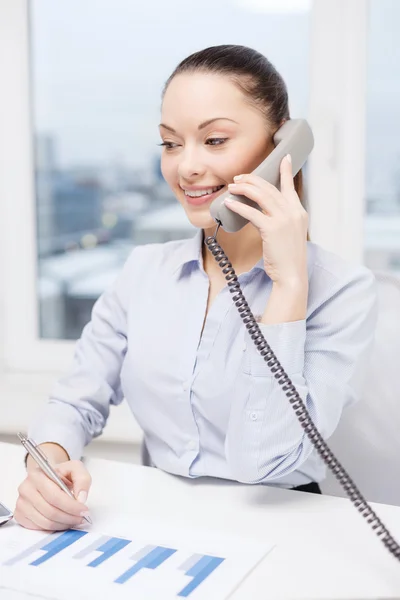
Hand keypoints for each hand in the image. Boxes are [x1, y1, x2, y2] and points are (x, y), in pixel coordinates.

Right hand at [15, 460, 91, 530]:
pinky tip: (62, 521)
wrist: (48, 477)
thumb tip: (80, 498)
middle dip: (69, 517)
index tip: (83, 510)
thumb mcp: (75, 469)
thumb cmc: (60, 474)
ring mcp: (21, 503)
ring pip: (45, 522)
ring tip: (74, 520)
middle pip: (50, 511)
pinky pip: (38, 527)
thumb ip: (82, 480)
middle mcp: (26, 488)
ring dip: (63, 524)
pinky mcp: (20, 515)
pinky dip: (53, 527)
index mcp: (38, 474)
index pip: (54, 496)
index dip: (71, 506)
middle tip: (81, 518)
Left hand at [225, 154, 307, 285]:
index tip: (284, 158)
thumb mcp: (288, 235)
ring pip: (261, 195)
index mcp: (299, 212)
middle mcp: (293, 212)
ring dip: (244, 189)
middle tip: (239, 178)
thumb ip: (280, 221)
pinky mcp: (272, 229)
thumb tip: (262, 214)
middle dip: (252, 179)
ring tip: (232, 187)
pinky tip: (229, 203)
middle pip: (270, 188)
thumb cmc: (287, 259)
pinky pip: (252, 212)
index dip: (286, 171)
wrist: (292, 275)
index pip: (291, 186)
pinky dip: (239, 206)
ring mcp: (284, 219)